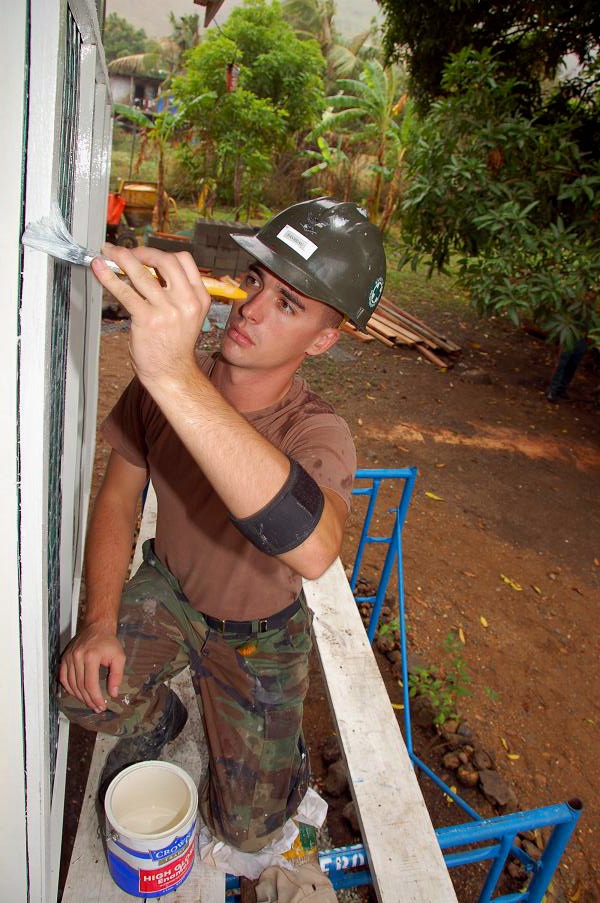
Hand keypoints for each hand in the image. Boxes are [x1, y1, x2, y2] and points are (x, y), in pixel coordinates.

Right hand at [59, 623, 125, 713]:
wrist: (97, 627)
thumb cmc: (108, 642)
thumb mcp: (119, 657)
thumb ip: (117, 676)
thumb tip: (113, 693)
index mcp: (91, 656)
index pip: (90, 684)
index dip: (95, 697)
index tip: (101, 705)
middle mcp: (77, 657)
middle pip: (80, 686)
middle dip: (88, 700)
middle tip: (96, 707)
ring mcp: (69, 658)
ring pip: (71, 684)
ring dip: (79, 696)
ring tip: (89, 702)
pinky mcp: (64, 658)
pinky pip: (63, 678)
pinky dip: (69, 688)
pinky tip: (77, 693)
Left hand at [91, 245, 210, 389]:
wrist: (171, 373)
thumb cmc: (174, 345)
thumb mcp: (187, 315)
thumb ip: (177, 293)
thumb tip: (147, 268)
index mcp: (199, 298)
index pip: (184, 261)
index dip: (160, 252)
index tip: (143, 254)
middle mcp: (186, 302)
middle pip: (164, 260)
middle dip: (140, 251)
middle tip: (124, 252)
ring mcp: (168, 310)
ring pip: (141, 273)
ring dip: (120, 258)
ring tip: (107, 253)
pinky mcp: (148, 319)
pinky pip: (125, 291)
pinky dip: (109, 277)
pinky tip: (99, 269)